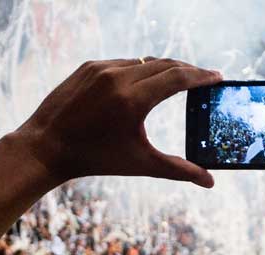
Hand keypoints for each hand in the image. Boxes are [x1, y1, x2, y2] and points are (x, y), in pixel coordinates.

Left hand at [17, 58, 221, 187]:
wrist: (47, 147)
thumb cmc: (95, 159)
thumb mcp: (140, 164)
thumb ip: (178, 170)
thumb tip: (210, 181)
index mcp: (133, 99)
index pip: (178, 78)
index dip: (202, 76)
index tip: (218, 77)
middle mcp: (117, 77)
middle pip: (165, 65)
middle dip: (188, 71)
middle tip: (205, 78)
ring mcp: (101, 68)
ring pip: (144, 62)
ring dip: (164, 69)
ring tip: (179, 80)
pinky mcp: (89, 66)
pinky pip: (123, 63)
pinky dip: (138, 71)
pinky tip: (146, 81)